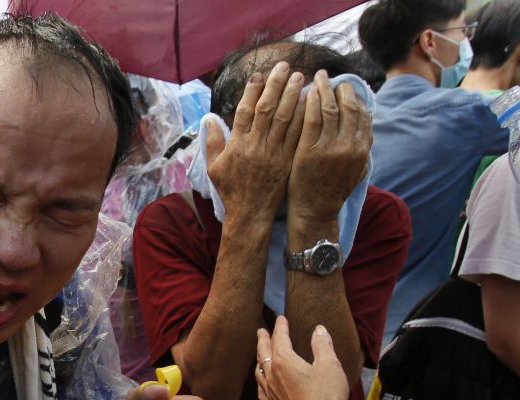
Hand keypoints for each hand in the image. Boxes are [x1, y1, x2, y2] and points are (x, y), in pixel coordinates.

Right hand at [206, 61, 305, 223]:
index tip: (259, 75)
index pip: (245, 110)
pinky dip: (303, 116)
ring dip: (292, 95)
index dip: (252, 90)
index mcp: (236, 144)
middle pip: (267, 108)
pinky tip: (310, 102)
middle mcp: (255, 145)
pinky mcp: (287, 161)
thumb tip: (209, 120)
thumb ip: (212, 142)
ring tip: (300, 76)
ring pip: (284, 118)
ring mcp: (273, 153)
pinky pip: (297, 134)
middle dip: (276, 84)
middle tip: (284, 66)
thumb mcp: (214, 167)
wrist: (250, 214)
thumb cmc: (231, 191)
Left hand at [255, 316, 348, 399]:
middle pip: (264, 353)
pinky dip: (260, 381)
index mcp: (284, 361)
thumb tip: (318, 329)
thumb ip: (322, 345)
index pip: (280, 339)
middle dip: (263, 340)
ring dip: (259, 359)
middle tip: (261, 331)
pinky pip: (261, 390)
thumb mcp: (330, 365)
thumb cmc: (326, 396)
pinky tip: (262, 384)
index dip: (281, 327)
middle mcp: (272, 375)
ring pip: (259, 371)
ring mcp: (270, 393)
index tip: (281, 319)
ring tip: (260, 355)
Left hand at [287, 71, 371, 223]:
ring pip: (329, 108)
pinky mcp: (309, 150)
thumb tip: (367, 124)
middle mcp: (350, 145)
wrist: (315, 212)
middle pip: (348, 106)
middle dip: (339, 87)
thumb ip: (362, 146)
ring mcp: (330, 148)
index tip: (344, 87)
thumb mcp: (356, 169)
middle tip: (329, 77)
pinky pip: (311, 119)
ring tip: (316, 78)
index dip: (354, 96)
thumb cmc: (331, 191)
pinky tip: (305, 93)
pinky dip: (309, 102)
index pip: (363, 113)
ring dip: (323, 88)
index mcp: (362, 148)